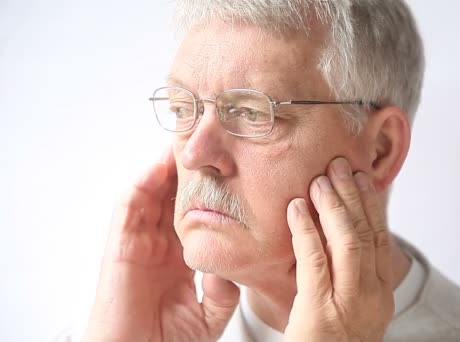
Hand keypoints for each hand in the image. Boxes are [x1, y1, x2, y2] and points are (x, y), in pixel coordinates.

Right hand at [83, 148, 238, 341]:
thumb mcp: (210, 313)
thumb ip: (224, 288)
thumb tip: (232, 264)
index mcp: (179, 258)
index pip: (194, 214)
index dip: (207, 190)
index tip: (228, 169)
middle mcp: (159, 246)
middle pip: (172, 197)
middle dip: (187, 170)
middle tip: (206, 143)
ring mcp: (139, 243)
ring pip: (151, 195)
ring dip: (164, 168)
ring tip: (182, 142)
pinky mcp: (121, 245)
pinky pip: (129, 208)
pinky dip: (142, 184)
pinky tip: (157, 166)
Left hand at [284, 158, 394, 341]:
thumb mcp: (352, 308)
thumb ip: (351, 274)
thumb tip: (339, 234)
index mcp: (380, 293)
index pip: (381, 239)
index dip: (372, 205)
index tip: (362, 178)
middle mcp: (372, 296)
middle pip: (368, 233)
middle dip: (354, 195)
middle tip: (340, 165)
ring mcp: (349, 304)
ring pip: (348, 242)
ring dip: (334, 206)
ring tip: (320, 179)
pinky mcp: (320, 312)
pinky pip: (315, 261)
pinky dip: (306, 231)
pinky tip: (295, 209)